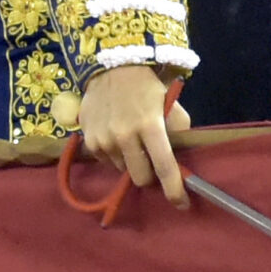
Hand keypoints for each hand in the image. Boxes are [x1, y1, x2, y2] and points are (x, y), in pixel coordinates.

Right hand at [75, 64, 191, 208]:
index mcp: (150, 125)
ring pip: (123, 170)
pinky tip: (116, 134)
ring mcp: (104, 139)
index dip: (174, 190)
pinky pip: (106, 161)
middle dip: (150, 175)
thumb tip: (180, 163)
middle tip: (151, 159)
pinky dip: (114, 154)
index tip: (181, 204)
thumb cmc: (147, 89)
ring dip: (130, 162)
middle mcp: (125, 136)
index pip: (164, 167)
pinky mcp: (89, 140)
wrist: (112, 68)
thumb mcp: (170, 105)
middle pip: (141, 178)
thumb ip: (178, 133)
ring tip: (131, 139)